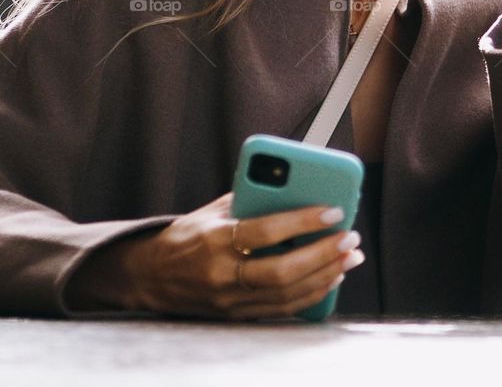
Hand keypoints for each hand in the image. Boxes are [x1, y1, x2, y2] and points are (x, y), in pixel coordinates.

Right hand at [70, 190, 365, 320]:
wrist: (152, 275)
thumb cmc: (190, 235)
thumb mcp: (214, 210)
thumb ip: (251, 199)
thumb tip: (297, 185)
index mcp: (214, 239)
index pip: (264, 231)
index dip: (301, 221)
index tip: (333, 210)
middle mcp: (221, 274)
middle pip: (281, 271)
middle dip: (322, 254)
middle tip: (349, 238)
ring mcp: (229, 301)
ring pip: (287, 295)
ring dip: (325, 276)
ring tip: (349, 257)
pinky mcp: (236, 316)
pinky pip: (281, 309)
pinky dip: (311, 295)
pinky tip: (330, 277)